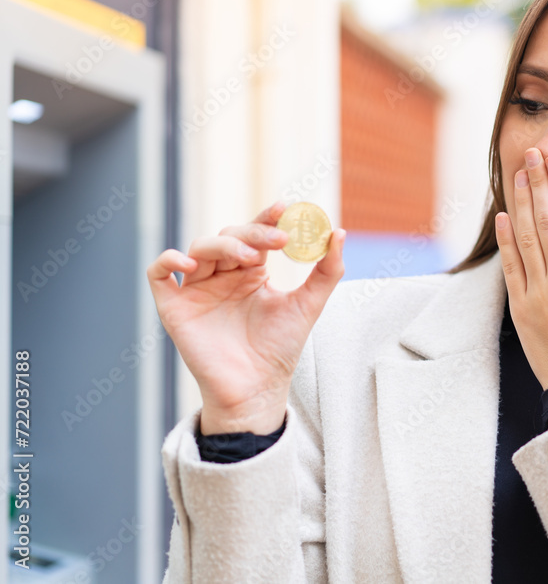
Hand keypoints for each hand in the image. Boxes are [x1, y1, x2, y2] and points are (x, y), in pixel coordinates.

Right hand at [146, 201, 345, 433]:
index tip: (286, 207)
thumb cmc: (280, 348)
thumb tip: (340, 232)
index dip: (267, 217)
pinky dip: (168, 260)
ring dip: (223, 245)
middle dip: (253, 233)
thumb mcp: (309, 305)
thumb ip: (327, 271)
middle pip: (229, 236)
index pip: (255, 233)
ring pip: (200, 247)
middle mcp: (222, 275)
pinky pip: (159, 273)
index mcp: (250, 271)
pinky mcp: (173, 306)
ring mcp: (196, 288)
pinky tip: (190, 264)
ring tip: (249, 259)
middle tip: (278, 239)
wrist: (257, 388)